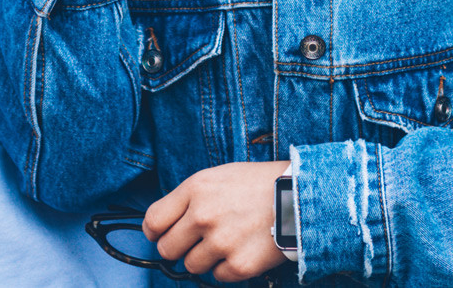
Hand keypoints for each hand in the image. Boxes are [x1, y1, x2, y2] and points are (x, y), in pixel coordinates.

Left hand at [143, 159, 289, 282]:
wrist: (299, 197)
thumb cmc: (256, 185)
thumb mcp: (216, 177)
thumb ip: (188, 199)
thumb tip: (164, 224)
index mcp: (195, 189)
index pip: (153, 221)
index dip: (154, 232)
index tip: (159, 235)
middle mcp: (203, 216)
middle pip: (167, 249)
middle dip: (178, 248)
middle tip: (194, 242)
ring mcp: (220, 242)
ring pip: (191, 266)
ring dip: (204, 258)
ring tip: (225, 241)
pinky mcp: (238, 265)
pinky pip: (217, 276)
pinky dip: (226, 267)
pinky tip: (240, 249)